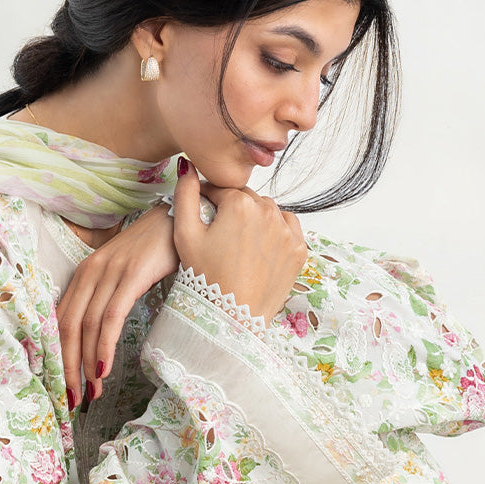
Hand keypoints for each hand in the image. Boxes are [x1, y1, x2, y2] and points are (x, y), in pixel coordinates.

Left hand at [56, 203, 177, 407]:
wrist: (180, 218)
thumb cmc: (154, 252)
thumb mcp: (123, 275)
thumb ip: (107, 299)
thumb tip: (97, 338)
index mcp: (84, 275)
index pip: (61, 321)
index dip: (59, 356)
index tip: (63, 385)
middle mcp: (90, 272)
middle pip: (68, 328)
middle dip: (68, 368)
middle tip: (73, 399)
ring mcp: (109, 272)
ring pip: (87, 326)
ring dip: (87, 364)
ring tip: (92, 392)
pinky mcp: (130, 275)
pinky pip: (111, 317)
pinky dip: (104, 346)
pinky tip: (104, 368)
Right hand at [172, 163, 306, 323]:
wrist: (231, 318)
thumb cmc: (205, 278)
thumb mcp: (185, 234)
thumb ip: (185, 194)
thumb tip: (187, 165)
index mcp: (240, 203)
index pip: (221, 190)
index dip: (208, 203)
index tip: (203, 219)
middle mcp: (269, 211)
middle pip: (246, 200)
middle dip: (233, 211)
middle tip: (220, 236)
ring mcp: (287, 231)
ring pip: (267, 212)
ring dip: (254, 220)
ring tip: (238, 244)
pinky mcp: (298, 249)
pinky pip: (286, 229)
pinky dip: (274, 234)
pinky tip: (258, 249)